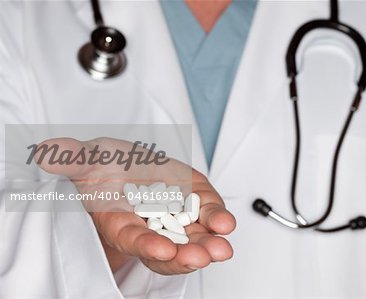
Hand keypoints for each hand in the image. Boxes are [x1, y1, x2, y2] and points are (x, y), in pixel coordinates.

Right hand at [35, 137, 235, 273]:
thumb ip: (73, 158)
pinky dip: (216, 221)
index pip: (131, 238)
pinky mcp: (193, 203)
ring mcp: (174, 218)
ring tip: (220, 247)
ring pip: (191, 239)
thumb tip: (46, 154)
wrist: (129, 163)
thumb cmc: (106, 166)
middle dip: (183, 255)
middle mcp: (149, 226)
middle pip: (167, 249)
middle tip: (200, 257)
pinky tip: (225, 224)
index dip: (145, 245)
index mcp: (119, 221)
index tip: (161, 249)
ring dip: (207, 245)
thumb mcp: (88, 158)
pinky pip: (206, 216)